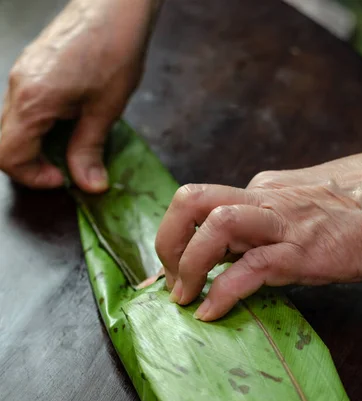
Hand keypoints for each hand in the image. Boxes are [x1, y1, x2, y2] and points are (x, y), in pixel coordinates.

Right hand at [0, 0, 159, 190]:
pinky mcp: (30, 70)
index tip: (61, 178)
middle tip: (64, 169)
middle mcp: (18, 88)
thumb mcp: (105, 110)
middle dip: (31, 165)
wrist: (114, 6)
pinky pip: (23, 109)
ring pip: (13, 127)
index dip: (32, 176)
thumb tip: (88, 185)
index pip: (8, 155)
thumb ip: (89, 150)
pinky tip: (68, 124)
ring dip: (37, 146)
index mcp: (33, 100)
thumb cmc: (114, 49)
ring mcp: (21, 76)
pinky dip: (40, 127)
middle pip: (4, 144)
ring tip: (70, 147)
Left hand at [155, 146, 361, 320]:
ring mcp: (281, 223)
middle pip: (191, 201)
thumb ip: (265, 227)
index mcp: (259, 192)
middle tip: (168, 281)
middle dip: (166, 242)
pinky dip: (221, 293)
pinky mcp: (300, 251)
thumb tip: (235, 256)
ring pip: (214, 227)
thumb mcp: (298, 211)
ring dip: (187, 265)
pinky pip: (249, 269)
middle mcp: (262, 200)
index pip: (199, 207)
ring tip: (185, 297)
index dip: (173, 239)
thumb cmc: (353, 213)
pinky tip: (211, 312)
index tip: (165, 272)